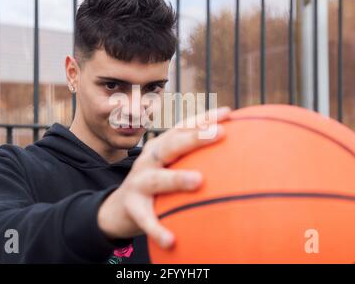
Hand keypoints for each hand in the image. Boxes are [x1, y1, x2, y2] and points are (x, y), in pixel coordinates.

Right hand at [97, 106, 230, 248]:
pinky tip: (171, 240)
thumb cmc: (155, 183)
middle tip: (219, 134)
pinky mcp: (133, 208)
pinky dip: (157, 229)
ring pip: (157, 179)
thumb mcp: (169, 166)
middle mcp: (148, 161)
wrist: (119, 208)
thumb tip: (235, 156)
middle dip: (194, 137)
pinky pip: (146, 219)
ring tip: (199, 180)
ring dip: (177, 178)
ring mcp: (138, 184)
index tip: (228, 113)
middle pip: (170, 146)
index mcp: (160, 148)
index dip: (203, 119)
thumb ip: (191, 159)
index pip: (182, 129)